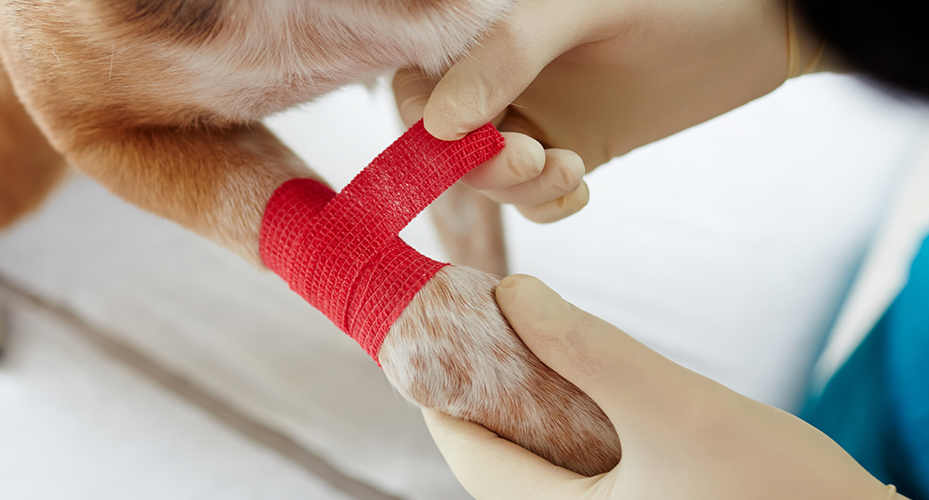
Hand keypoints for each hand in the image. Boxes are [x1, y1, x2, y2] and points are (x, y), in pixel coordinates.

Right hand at [395, 0, 825, 222]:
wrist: (759, 25)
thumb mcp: (581, 11)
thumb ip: (505, 56)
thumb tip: (434, 124)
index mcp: (486, 33)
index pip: (415, 86)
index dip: (420, 123)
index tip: (458, 141)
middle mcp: (502, 79)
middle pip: (446, 144)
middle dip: (478, 166)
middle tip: (531, 158)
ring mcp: (538, 117)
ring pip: (490, 178)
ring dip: (518, 188)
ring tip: (567, 167)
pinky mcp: (575, 149)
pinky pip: (537, 198)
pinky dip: (549, 204)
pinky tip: (582, 182)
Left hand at [422, 274, 905, 499]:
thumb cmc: (775, 489)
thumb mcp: (673, 408)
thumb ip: (588, 350)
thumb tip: (513, 293)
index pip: (468, 453)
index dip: (441, 388)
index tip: (433, 325)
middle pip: (497, 451)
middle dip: (486, 384)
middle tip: (482, 318)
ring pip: (537, 451)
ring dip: (528, 393)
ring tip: (523, 334)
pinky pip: (575, 457)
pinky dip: (567, 411)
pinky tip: (579, 374)